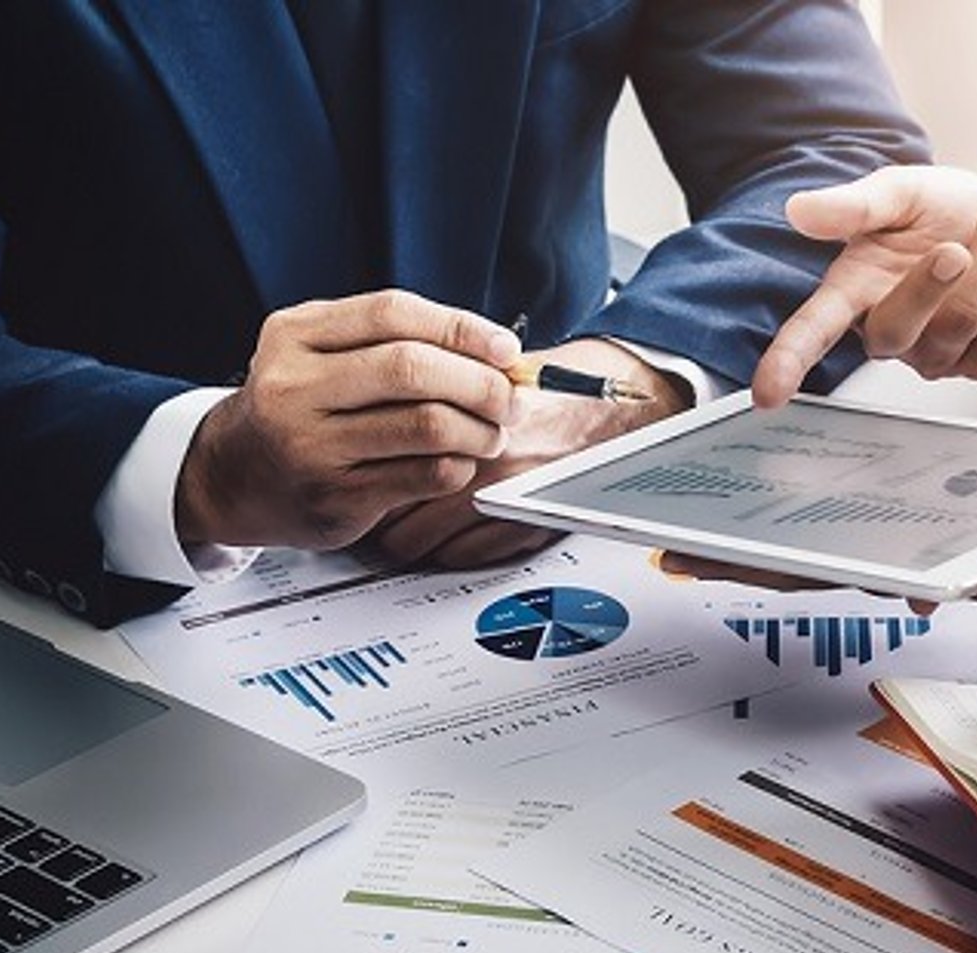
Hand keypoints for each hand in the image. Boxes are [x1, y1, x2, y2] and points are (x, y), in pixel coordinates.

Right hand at [177, 289, 518, 549]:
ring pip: (426, 426)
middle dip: (480, 383)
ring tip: (491, 432)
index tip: (505, 349)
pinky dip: (458, 466)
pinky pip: (423, 475)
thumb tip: (495, 352)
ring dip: (478, 430)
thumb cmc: (299, 407)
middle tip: (510, 398)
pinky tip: (460, 462)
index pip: (393, 314)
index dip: (461, 328)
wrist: (233, 476)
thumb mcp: (321, 353)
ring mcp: (312, 446)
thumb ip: (392, 341)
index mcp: (294, 336)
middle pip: (412, 369)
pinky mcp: (335, 496)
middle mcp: (294, 387)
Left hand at [368, 338, 688, 566]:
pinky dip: (447, 550)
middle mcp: (485, 463)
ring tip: (398, 526)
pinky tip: (445, 534)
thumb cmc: (563, 384)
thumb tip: (378, 403)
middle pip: (393, 509)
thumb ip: (437, 389)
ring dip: (405, 537)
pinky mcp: (528, 528)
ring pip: (420, 541)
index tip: (352, 470)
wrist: (624, 407)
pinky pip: (463, 557)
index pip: (386, 459)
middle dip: (375, 510)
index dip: (361, 469)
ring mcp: (507, 501)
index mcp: (469, 416)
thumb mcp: (492, 370)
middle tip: (365, 506)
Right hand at [752, 166, 976, 406]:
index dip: (789, 360)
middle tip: (957, 244)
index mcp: (854, 287)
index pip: (813, 330)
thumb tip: (799, 209)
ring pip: (963, 323)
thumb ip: (855, 205)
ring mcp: (934, 354)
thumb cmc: (945, 211)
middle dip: (934, 281)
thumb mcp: (900, 192)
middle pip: (898, 329)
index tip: (767, 392)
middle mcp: (887, 330)